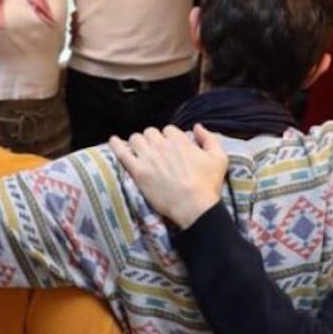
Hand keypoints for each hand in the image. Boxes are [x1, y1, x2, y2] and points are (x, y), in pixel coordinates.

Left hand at [108, 124, 227, 228]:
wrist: (194, 206)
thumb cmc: (208, 185)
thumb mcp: (219, 158)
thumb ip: (209, 138)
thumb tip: (197, 127)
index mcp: (180, 140)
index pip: (168, 130)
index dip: (169, 138)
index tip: (170, 148)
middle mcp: (162, 145)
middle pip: (150, 132)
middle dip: (152, 139)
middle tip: (155, 151)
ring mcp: (148, 158)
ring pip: (136, 139)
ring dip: (138, 143)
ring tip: (139, 151)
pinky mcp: (138, 171)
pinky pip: (122, 152)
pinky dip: (116, 145)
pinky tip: (113, 141)